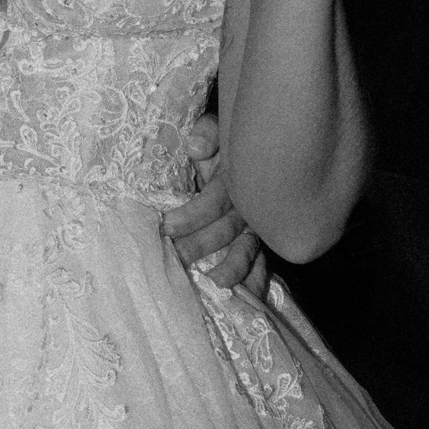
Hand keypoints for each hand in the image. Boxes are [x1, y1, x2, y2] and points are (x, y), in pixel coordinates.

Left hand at [163, 113, 269, 297]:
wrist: (258, 143)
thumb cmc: (225, 143)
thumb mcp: (216, 131)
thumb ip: (207, 133)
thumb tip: (195, 147)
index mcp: (234, 178)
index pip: (215, 200)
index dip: (193, 214)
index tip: (167, 227)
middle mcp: (250, 203)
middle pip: (227, 228)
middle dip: (201, 245)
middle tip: (175, 260)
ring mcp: (258, 222)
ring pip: (249, 248)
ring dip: (234, 268)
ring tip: (216, 284)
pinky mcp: (260, 238)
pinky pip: (262, 260)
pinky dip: (256, 277)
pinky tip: (252, 296)